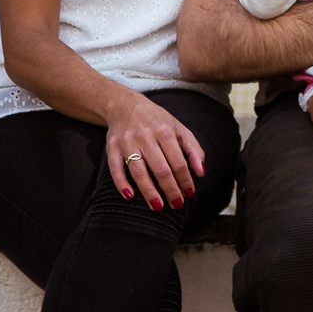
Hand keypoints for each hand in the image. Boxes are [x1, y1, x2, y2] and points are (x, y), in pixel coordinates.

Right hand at [106, 91, 204, 211]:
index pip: (178, 161)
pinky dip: (121, 183)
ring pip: (138, 171)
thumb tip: (201, 172)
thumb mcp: (179, 129)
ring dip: (148, 191)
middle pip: (160, 168)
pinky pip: (115, 168)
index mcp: (165, 131)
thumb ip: (193, 149)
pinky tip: (130, 196)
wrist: (125, 105)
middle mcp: (146, 136)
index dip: (185, 180)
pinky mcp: (112, 147)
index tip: (189, 194)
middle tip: (176, 205)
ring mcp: (127, 142)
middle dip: (170, 189)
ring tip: (157, 206)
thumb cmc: (157, 121)